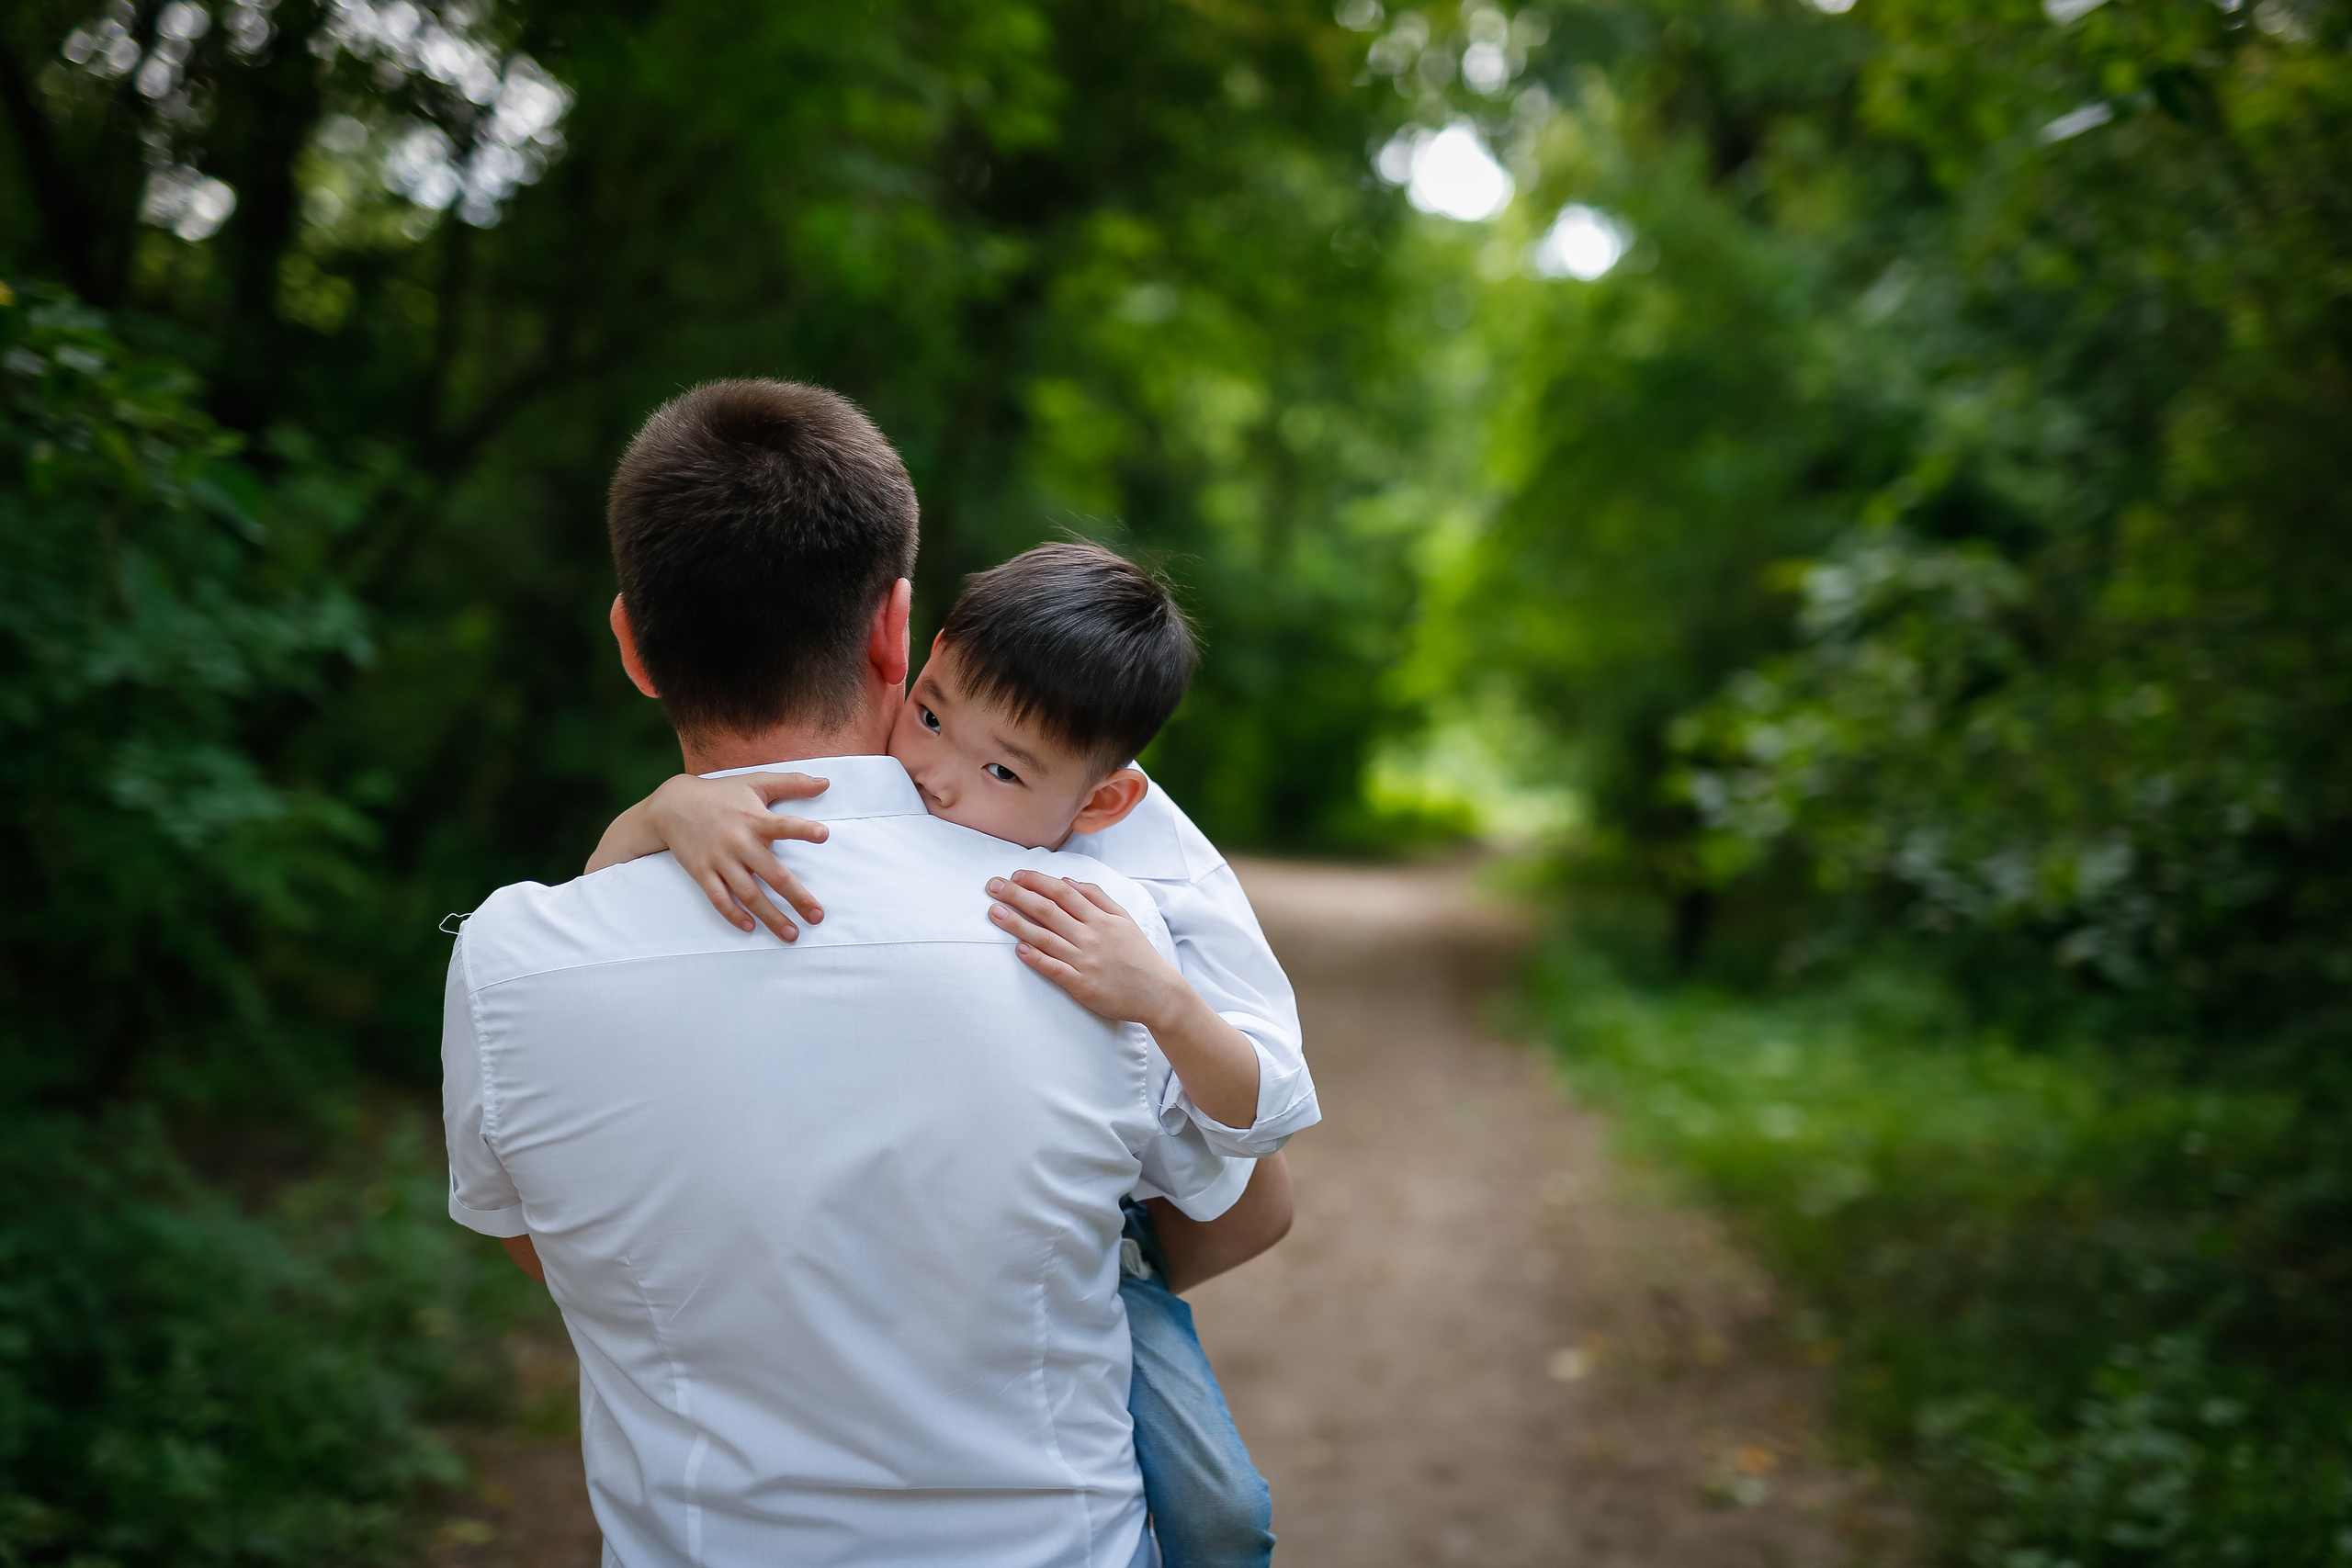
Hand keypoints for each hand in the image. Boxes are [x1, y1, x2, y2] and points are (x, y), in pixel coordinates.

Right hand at [648, 772, 830, 940]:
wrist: (673, 804)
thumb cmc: (722, 793)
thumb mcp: (756, 782)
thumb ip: (792, 782)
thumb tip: (825, 782)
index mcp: (754, 818)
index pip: (783, 824)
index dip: (802, 829)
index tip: (823, 834)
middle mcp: (738, 842)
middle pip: (772, 874)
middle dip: (797, 897)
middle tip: (817, 917)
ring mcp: (719, 859)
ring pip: (748, 893)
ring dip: (771, 916)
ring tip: (791, 934)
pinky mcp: (702, 872)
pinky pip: (719, 898)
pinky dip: (733, 914)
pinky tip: (750, 927)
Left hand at [985, 871, 1188, 1026]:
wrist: (1158, 993)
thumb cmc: (1138, 955)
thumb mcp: (1124, 919)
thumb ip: (1097, 897)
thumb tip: (1067, 882)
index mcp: (1101, 918)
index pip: (1063, 892)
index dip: (1038, 881)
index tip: (1016, 875)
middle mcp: (1092, 936)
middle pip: (1049, 911)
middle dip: (1018, 895)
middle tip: (993, 886)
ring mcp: (1086, 961)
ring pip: (1045, 938)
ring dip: (1017, 923)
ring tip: (994, 912)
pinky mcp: (1082, 985)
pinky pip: (1054, 969)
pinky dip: (1035, 958)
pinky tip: (1017, 948)